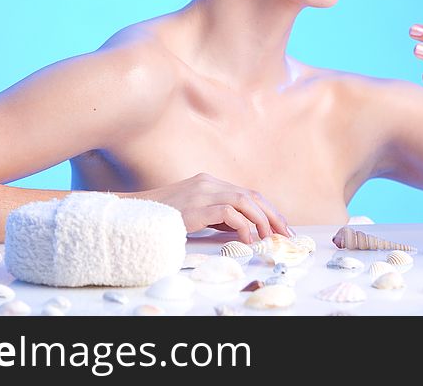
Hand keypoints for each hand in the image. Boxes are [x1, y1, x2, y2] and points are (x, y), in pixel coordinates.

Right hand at [137, 172, 290, 242]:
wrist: (138, 214)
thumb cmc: (165, 216)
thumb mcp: (196, 213)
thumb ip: (218, 216)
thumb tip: (243, 229)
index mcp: (210, 182)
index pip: (247, 192)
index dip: (267, 209)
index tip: (279, 225)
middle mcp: (209, 183)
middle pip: (251, 195)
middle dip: (271, 215)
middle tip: (284, 233)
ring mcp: (203, 193)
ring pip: (245, 201)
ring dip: (261, 220)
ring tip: (268, 237)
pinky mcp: (198, 206)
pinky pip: (229, 213)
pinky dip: (243, 227)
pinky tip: (247, 239)